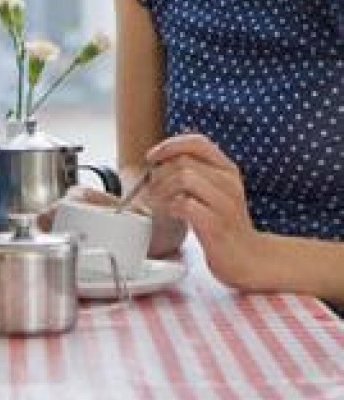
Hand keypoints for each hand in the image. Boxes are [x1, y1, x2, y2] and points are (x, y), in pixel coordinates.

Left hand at [145, 133, 265, 287]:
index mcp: (228, 169)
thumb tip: (161, 159)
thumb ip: (196, 172)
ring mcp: (225, 203)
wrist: (248, 258)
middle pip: (184, 161)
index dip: (170, 145)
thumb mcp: (214, 191)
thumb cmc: (223, 224)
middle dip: (160, 173)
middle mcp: (229, 182)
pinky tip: (170, 213)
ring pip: (183, 177)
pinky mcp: (217, 224)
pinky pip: (185, 204)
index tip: (152, 158)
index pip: (197, 142)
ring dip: (162, 189)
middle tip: (153, 188)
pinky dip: (170, 206)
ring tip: (158, 201)